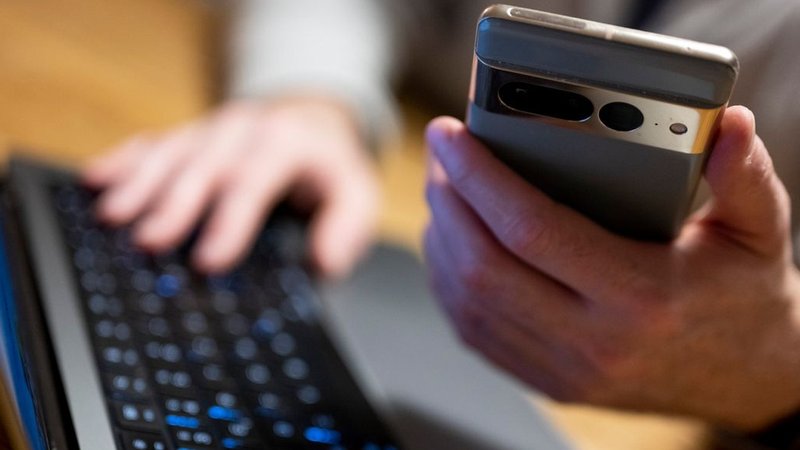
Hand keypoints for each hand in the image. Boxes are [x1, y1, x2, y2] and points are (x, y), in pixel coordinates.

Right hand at [83, 97, 379, 275]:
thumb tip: (324, 263)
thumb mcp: (359, 193)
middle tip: (149, 241)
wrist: (312, 120)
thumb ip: (347, 227)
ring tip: (113, 216)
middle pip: (205, 166)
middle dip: (175, 204)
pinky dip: (125, 161)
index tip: (209, 261)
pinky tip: (99, 179)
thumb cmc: (331, 167)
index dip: (231, 222)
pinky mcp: (191, 135)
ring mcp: (213, 129)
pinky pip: (154, 143)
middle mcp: (245, 129)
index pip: (255, 180)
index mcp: (287, 142)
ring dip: (140, 184)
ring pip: (172, 152)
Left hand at [423, 106, 799, 430]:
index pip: (532, 229)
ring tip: (444, 191)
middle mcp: (593, 341)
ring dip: (442, 240)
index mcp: (640, 297)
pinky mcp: (548, 382)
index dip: (479, 177)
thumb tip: (727, 123)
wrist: (746, 377)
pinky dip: (450, 284)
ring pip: (469, 303)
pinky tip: (452, 244)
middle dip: (448, 202)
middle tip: (441, 156)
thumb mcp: (759, 231)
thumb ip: (744, 175)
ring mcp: (565, 369)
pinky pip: (475, 332)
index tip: (451, 136)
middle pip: (484, 267)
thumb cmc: (744, 297)